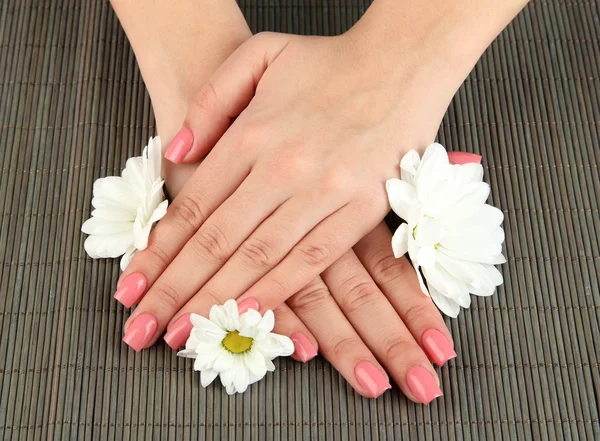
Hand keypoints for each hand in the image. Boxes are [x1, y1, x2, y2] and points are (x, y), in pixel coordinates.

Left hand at [119, 29, 463, 340]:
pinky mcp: (361, 210)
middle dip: (174, 291)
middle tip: (143, 330)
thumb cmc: (329, 62)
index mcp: (252, 133)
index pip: (193, 208)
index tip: (130, 290)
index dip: (156, 254)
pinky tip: (247, 315)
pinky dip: (277, 291)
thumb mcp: (258, 55)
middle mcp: (281, 168)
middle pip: (216, 242)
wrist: (403, 62)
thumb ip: (209, 101)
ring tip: (183, 334)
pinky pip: (312, 260)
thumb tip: (175, 152)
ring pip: (258, 259)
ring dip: (216, 301)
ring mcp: (323, 192)